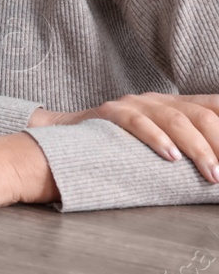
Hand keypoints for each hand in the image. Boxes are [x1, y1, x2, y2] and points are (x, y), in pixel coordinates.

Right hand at [33, 94, 218, 181]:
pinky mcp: (111, 112)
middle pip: (200, 116)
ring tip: (211, 173)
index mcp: (176, 104)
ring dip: (198, 149)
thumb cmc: (122, 146)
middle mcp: (159, 99)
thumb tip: (218, 164)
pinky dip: (157, 140)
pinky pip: (138, 123)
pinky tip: (171, 157)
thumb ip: (189, 144)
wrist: (69, 135)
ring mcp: (135, 104)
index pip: (214, 105)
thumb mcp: (162, 141)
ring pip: (175, 120)